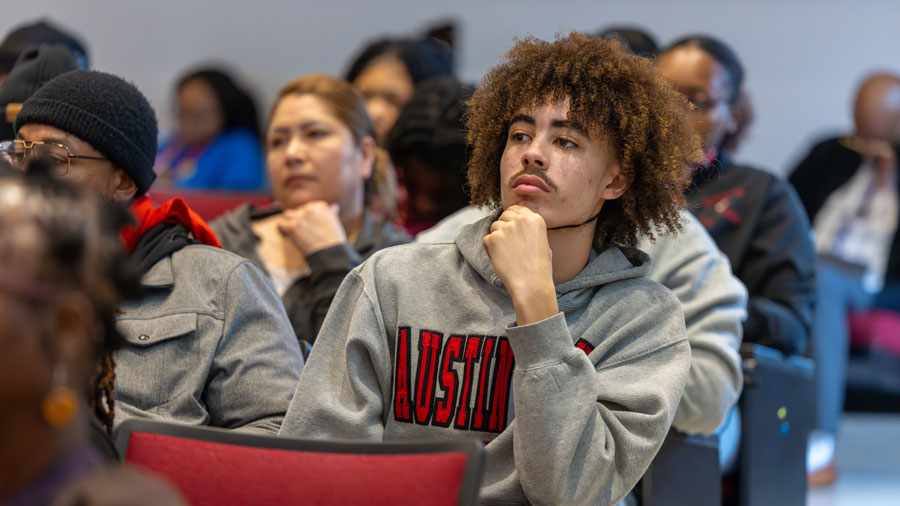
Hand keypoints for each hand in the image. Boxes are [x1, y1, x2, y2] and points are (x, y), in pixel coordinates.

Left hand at [277, 201, 347, 255]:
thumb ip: (330, 214)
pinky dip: (282, 231)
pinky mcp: (293, 226)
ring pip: (287, 215)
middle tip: (303, 234)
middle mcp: (310, 209)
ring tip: (294, 233)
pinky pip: (280, 225)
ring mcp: (301, 217)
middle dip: (298, 221)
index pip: (307, 208)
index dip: (306, 218)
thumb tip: (333, 207)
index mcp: (321, 206)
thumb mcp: (335, 223)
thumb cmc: (333, 241)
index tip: (310, 228)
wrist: (331, 253)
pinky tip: (288, 236)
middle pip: (297, 211)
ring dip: (289, 224)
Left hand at [483, 205, 557, 324]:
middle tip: (508, 244)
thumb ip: (530, 228)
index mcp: (535, 219)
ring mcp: (505, 228)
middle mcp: (520, 220)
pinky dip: (490, 249)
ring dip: (497, 238)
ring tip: (507, 254)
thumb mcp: (543, 241)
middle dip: (504, 226)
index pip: (517, 208)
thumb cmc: (539, 268)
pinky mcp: (493, 239)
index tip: (510, 225)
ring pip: (494, 227)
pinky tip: (501, 259)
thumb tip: (519, 219)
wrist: (531, 284)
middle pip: (504, 215)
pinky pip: (487, 239)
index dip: (512, 217)